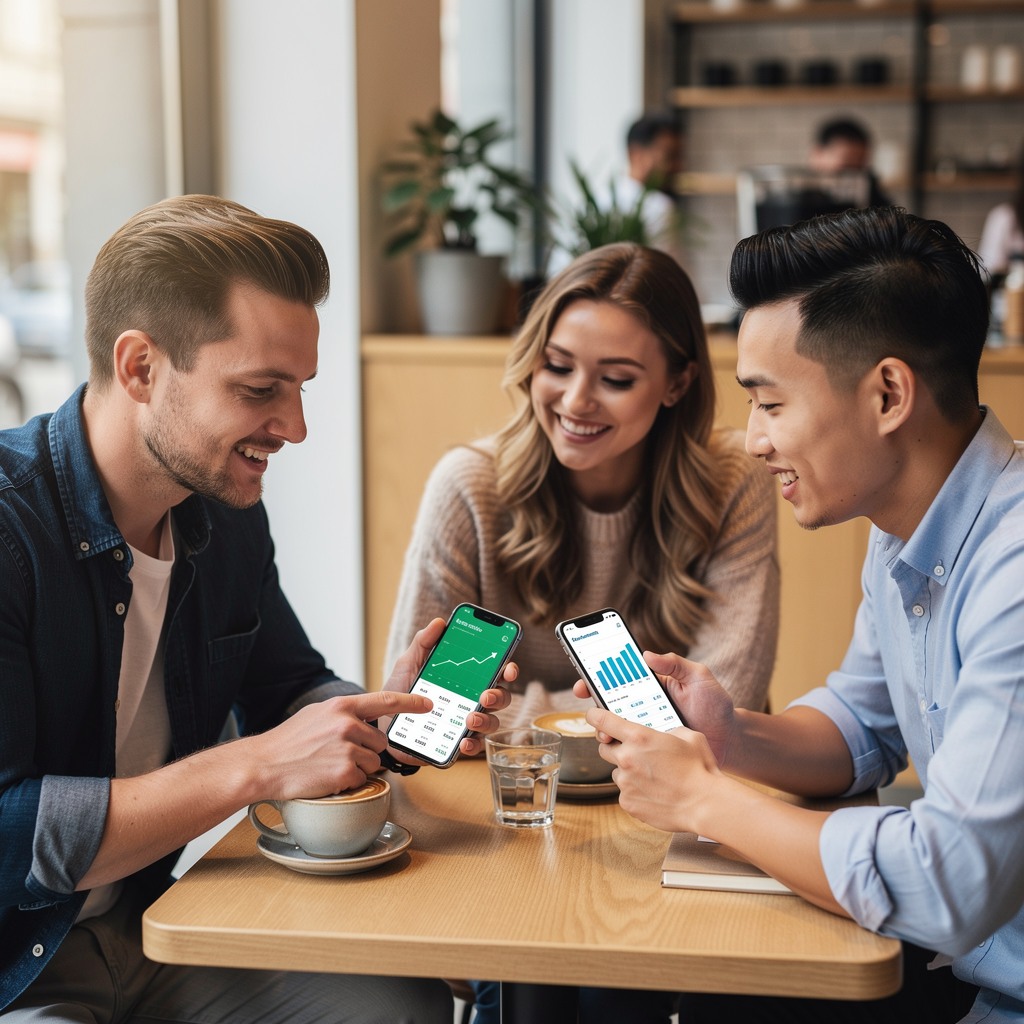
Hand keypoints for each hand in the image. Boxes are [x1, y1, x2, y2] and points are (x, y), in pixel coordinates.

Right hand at [244, 690, 432, 798]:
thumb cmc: (288, 741)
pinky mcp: (344, 772)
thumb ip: (343, 713)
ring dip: (357, 768)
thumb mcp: (317, 714)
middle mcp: (347, 724)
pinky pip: (361, 780)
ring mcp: (347, 748)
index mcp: (341, 706)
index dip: (410, 702)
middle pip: (379, 742)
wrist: (264, 765)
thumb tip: (363, 717)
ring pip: (373, 763)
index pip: (385, 701)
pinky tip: (327, 777)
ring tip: (329, 764)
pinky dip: (348, 783)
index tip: (428, 704)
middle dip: (366, 751)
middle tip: (338, 754)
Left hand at [382, 617, 515, 760]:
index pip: (495, 672)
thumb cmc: (399, 691)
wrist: (381, 724)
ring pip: (492, 722)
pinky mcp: (455, 745)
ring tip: (470, 719)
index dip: (508, 669)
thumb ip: (423, 642)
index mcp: (466, 679)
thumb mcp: (409, 663)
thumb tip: (439, 622)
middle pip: (500, 697)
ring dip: (486, 720)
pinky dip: (472, 744)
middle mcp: (471, 701)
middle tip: (485, 695)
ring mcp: (466, 724)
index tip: (508, 668)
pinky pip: (473, 746)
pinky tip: (463, 741)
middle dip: (498, 696)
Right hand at [572, 649, 737, 764]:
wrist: (731, 741)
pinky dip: (620, 747)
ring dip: (604, 727)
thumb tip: (646, 654)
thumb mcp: (699, 677)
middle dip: (594, 701)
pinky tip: (620, 749)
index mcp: (652, 686)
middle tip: (588, 701)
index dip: (598, 677)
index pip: (620, 678)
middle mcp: (644, 707)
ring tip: (607, 732)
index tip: (585, 678)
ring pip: (616, 726)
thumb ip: (676, 663)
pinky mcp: (651, 749)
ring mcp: (646, 728)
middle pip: (611, 703)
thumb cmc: (716, 706)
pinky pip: (630, 747)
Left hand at [585, 708, 720, 834]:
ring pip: (616, 772)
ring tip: (652, 776)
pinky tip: (655, 791)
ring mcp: (625, 783)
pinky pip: (624, 792)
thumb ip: (667, 729)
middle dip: (615, 747)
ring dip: (627, 771)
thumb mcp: (688, 735)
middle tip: (634, 751)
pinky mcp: (627, 803)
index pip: (602, 721)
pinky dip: (635, 790)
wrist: (705, 804)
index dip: (594, 716)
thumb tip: (662, 732)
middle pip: (604, 747)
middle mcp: (626, 758)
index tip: (592, 715)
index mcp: (639, 737)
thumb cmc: (700, 769)